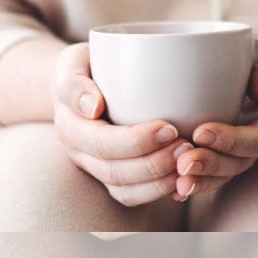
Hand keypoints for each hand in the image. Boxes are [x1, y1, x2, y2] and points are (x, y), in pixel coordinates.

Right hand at [53, 43, 193, 206]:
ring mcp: (94, 168)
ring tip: (188, 161)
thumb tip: (92, 107)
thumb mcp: (73, 62)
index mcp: (70, 126)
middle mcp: (79, 153)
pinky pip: (132, 196)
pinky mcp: (111, 176)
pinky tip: (183, 178)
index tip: (170, 128)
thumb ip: (76, 83)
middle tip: (187, 147)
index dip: (137, 142)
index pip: (102, 143)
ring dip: (159, 182)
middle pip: (115, 172)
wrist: (80, 82)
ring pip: (124, 191)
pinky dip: (158, 191)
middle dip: (154, 164)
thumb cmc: (84, 65)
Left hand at [173, 45, 257, 200]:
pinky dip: (192, 184)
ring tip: (179, 184)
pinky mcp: (217, 156)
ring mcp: (235, 154)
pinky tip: (173, 190)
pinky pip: (207, 176)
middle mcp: (253, 143)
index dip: (230, 141)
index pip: (255, 139)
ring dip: (200, 181)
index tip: (202, 132)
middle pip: (236, 164)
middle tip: (184, 164)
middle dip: (210, 165)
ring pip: (220, 175)